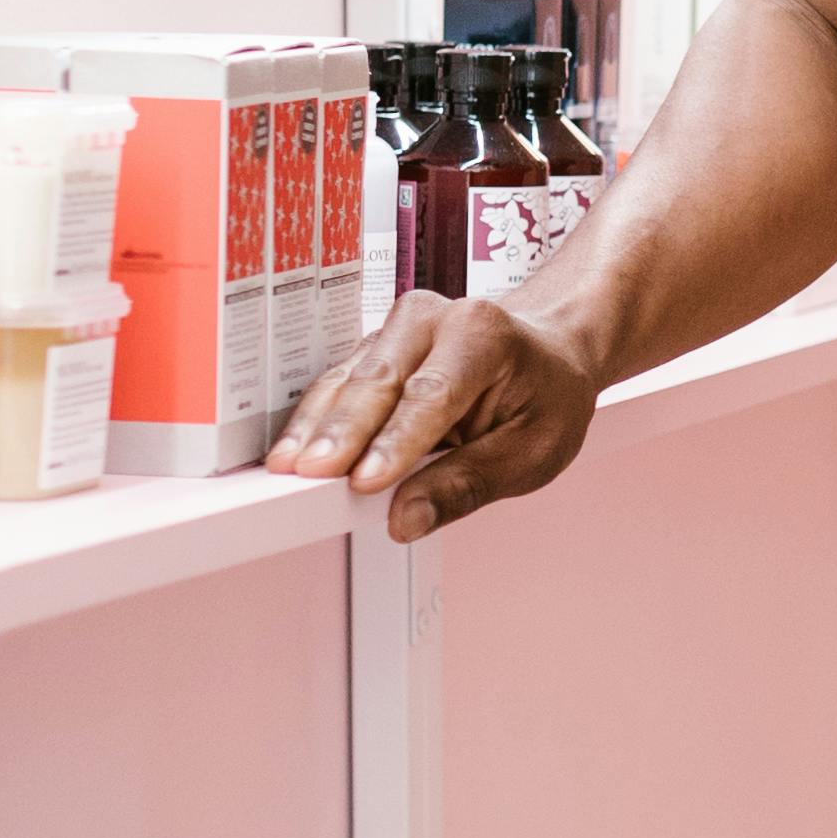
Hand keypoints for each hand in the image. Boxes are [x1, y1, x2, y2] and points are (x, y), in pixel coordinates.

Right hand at [270, 288, 599, 537]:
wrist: (548, 353)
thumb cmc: (545, 397)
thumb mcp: (533, 451)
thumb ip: (468, 485)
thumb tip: (407, 518)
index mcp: (483, 335)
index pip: (432, 394)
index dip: (395, 441)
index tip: (365, 481)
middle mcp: (433, 318)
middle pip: (378, 379)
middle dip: (342, 431)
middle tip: (310, 474)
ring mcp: (397, 328)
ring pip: (348, 379)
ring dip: (316, 426)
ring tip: (288, 468)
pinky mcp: (373, 347)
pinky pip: (339, 383)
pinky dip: (315, 419)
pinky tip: (293, 450)